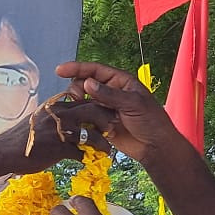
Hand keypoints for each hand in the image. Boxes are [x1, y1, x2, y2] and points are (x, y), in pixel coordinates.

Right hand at [0, 98, 116, 176]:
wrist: (2, 152)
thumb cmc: (18, 139)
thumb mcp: (37, 120)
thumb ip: (53, 116)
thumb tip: (64, 118)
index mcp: (54, 105)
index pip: (82, 98)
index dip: (96, 105)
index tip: (103, 113)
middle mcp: (58, 114)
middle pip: (92, 110)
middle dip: (106, 119)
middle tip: (111, 129)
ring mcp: (59, 131)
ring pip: (91, 133)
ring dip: (102, 142)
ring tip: (106, 149)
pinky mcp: (59, 148)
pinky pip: (81, 152)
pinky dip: (87, 157)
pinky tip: (88, 160)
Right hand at [55, 62, 184, 165]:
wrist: (154, 146)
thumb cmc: (151, 121)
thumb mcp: (132, 104)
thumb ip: (109, 94)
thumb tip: (87, 83)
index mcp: (120, 81)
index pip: (95, 70)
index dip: (76, 68)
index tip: (60, 70)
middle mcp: (111, 92)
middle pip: (85, 83)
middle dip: (77, 88)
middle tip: (76, 98)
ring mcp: (105, 107)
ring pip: (83, 101)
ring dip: (79, 105)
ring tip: (81, 113)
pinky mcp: (101, 122)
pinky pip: (86, 116)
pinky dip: (81, 118)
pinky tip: (80, 123)